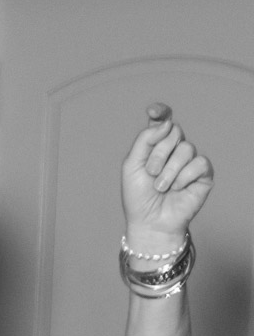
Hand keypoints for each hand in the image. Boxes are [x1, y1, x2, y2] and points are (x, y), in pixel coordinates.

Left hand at [121, 103, 213, 252]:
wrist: (149, 223)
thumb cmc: (138, 197)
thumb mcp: (132, 165)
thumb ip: (145, 140)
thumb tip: (166, 123)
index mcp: (157, 145)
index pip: (163, 120)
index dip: (161, 112)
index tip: (153, 112)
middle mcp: (175, 149)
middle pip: (174, 132)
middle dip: (159, 152)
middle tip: (151, 173)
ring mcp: (190, 161)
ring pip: (186, 148)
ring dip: (169, 170)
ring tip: (160, 187)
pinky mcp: (203, 174)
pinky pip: (198, 163)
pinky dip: (184, 177)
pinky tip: (177, 189)